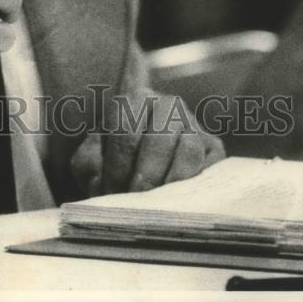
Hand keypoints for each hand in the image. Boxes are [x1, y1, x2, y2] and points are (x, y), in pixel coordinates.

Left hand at [70, 92, 225, 197]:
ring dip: (171, 180)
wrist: (142, 169)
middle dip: (147, 172)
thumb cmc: (112, 163)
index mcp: (134, 99)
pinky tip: (179, 200)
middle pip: (160, 136)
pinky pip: (212, 165)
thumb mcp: (92, 160)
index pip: (126, 125)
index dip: (118, 162)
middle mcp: (167, 104)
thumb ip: (89, 163)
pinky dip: (194, 185)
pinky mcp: (214, 148)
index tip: (112, 189)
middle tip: (137, 197)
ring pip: (189, 148)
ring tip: (159, 202)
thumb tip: (100, 177)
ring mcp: (193, 124)